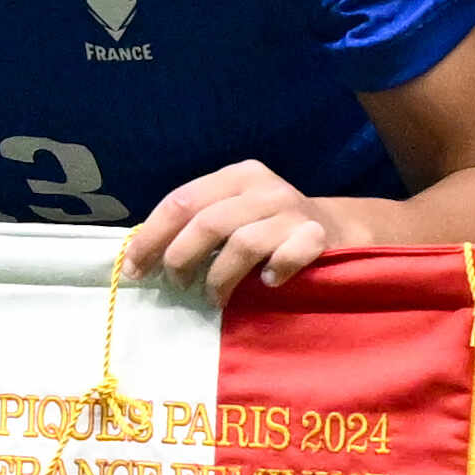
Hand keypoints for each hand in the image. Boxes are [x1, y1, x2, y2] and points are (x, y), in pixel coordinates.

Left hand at [120, 162, 344, 300]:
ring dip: (219, 277)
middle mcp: (263, 188)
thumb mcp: (233, 215)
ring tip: (214, 297)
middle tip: (178, 285)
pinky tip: (266, 285)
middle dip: (181, 259)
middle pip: (207, 222)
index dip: (152, 237)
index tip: (135, 269)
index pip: (181, 201)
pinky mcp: (318, 236)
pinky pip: (288, 255)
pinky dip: (273, 272)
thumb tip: (141, 256)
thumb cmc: (271, 230)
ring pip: (242, 243)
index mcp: (235, 177)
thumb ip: (196, 225)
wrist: (339, 233)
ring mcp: (293, 211)